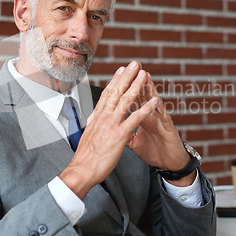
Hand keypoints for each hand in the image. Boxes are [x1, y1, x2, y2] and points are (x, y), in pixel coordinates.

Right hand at [59, 61, 158, 198]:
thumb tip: (95, 118)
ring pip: (125, 101)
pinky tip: (153, 102)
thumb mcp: (88, 135)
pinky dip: (145, 109)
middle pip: (116, 92)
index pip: (107, 95)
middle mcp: (103, 118)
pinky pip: (134, 120)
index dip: (115, 81)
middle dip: (126, 77)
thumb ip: (94, 125)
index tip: (121, 70)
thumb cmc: (85, 157)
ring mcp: (111, 125)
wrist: (82, 170)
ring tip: (144, 75)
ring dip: (136, 86)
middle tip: (135, 64)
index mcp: (97, 118)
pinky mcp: (119, 135)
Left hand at [127, 69, 194, 185]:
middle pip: (142, 96)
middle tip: (131, 67)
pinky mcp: (169, 129)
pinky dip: (159, 109)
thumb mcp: (132, 142)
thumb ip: (122, 132)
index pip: (131, 99)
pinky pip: (164, 117)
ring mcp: (160, 121)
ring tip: (144, 76)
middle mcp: (150, 116)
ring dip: (149, 89)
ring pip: (154, 102)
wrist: (169, 164)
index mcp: (140, 117)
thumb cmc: (153, 151)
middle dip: (136, 81)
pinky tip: (156, 101)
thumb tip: (110, 128)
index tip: (116, 77)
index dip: (124, 89)